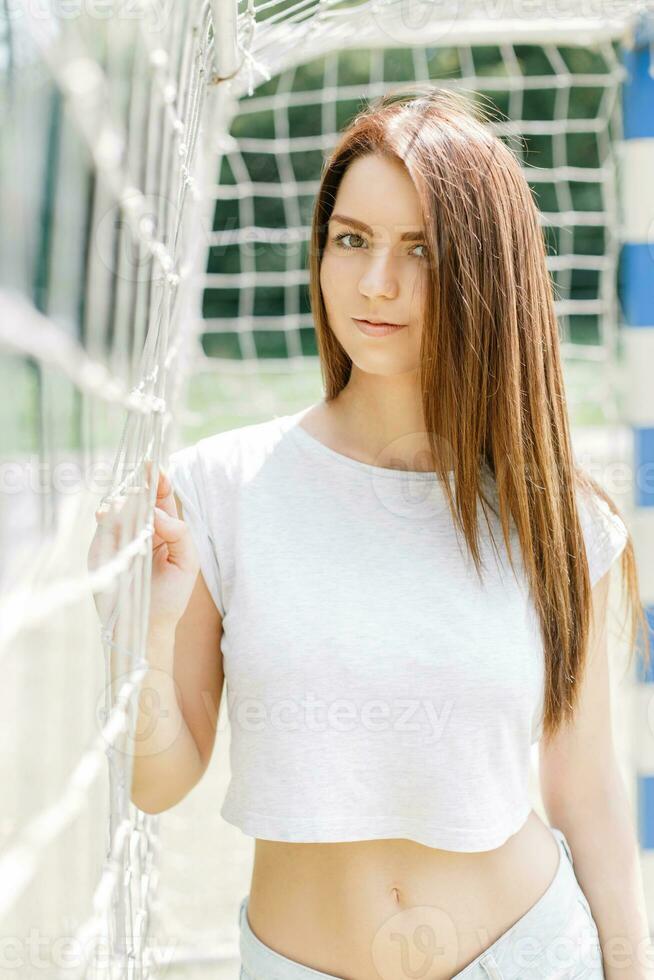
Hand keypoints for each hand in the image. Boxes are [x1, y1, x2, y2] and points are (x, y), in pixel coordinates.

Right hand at [88, 461, 199, 634]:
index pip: (160, 496)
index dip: (158, 480)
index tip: (154, 468)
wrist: (145, 625)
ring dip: (123, 501)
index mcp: (165, 528)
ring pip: (118, 506)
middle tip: (141, 487)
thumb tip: (158, 513)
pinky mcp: (102, 548)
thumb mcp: (187, 562)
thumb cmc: (170, 596)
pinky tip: (110, 514)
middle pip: (138, 497)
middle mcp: (141, 528)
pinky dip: (106, 516)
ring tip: (129, 503)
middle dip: (140, 488)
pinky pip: (101, 525)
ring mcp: (120, 536)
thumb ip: (179, 533)